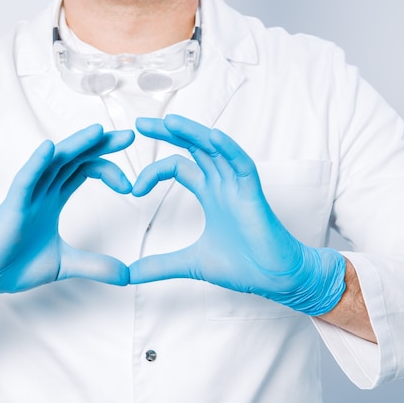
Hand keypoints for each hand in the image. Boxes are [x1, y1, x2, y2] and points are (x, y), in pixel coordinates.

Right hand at [0, 124, 133, 314]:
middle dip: (101, 145)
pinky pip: (25, 180)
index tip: (130, 185)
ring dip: (76, 145)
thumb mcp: (65, 264)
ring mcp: (27, 195)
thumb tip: (127, 275)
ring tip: (98, 132)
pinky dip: (37, 163)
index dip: (108, 169)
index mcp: (54, 198)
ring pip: (53, 162)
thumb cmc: (14, 264)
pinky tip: (50, 149)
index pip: (84, 170)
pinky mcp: (12, 206)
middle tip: (130, 135)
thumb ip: (95, 266)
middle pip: (74, 158)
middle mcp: (42, 190)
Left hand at [130, 115, 345, 315]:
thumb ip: (159, 265)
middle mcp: (223, 183)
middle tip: (140, 122)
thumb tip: (129, 275)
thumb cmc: (243, 266)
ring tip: (168, 122)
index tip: (133, 189)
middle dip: (168, 133)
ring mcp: (238, 186)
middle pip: (193, 147)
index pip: (177, 166)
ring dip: (193, 133)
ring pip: (215, 149)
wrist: (274, 280)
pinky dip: (229, 150)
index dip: (153, 172)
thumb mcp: (189, 263)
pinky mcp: (253, 195)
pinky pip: (242, 165)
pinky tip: (213, 137)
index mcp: (210, 193)